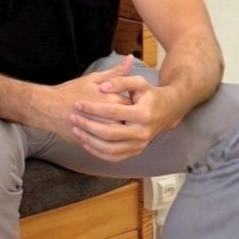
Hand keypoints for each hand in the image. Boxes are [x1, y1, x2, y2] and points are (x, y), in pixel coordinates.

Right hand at [34, 57, 136, 140]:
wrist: (49, 108)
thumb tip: (131, 59)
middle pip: (128, 120)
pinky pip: (110, 144)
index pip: (132, 103)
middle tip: (112, 112)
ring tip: (105, 121)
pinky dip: (108, 139)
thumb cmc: (70, 92)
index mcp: (113, 100)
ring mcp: (104, 132)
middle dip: (124, 117)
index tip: (119, 101)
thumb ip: (115, 72)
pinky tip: (100, 131)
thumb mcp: (93, 78)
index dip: (127, 102)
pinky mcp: (96, 142)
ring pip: (121, 134)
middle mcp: (112, 118)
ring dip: (118, 129)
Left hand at [69, 69, 184, 161]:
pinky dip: (98, 153)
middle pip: (109, 133)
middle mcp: (142, 132)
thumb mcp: (139, 82)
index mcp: (143, 114)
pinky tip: (85, 143)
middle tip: (72, 117)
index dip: (92, 108)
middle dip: (87, 125)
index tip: (77, 103)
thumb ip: (120, 80)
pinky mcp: (136, 152)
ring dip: (89, 140)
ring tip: (75, 129)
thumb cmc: (149, 95)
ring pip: (110, 149)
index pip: (112, 112)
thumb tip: (103, 87)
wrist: (166, 111)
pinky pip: (114, 157)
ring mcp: (139, 145)